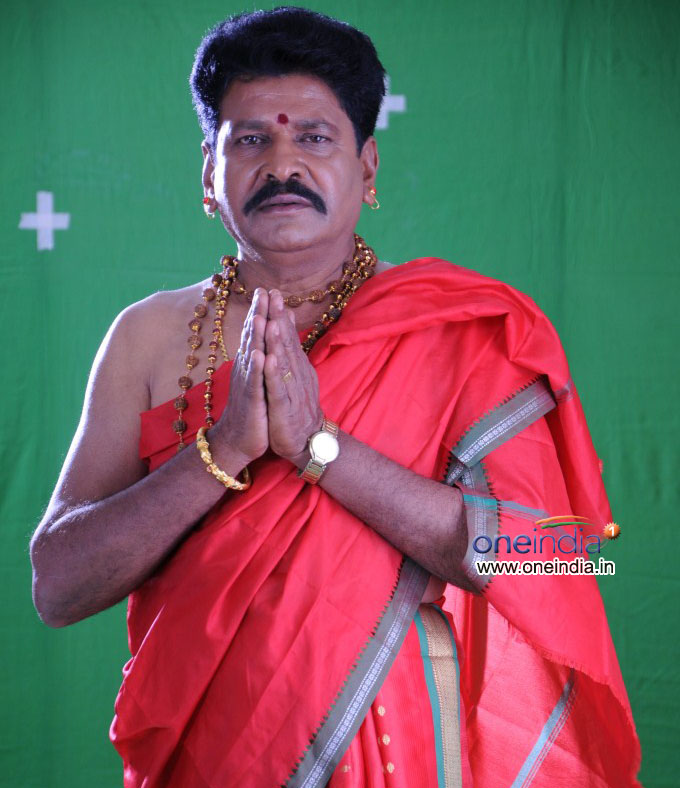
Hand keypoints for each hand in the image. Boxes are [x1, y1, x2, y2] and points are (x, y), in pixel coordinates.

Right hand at [213, 288, 269, 464]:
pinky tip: (259, 354)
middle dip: (257, 314)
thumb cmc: (250, 409)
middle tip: (262, 291)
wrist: (237, 441)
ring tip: (259, 314)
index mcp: (250, 364)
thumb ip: (260, 356)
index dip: (259, 311)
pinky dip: (256, 368)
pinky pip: (254, 383)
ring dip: (255, 335)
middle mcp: (246, 370)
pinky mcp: (252, 402)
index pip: (254, 333)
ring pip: (251, 356)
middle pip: (251, 338)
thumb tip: (263, 335)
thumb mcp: (257, 379)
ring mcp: (248, 385)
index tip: (266, 289)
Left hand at [263, 290, 322, 461]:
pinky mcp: (285, 407)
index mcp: (296, 366)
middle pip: (286, 343)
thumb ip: (291, 350)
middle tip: (273, 295)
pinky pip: (279, 388)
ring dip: (278, 341)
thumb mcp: (295, 375)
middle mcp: (296, 374)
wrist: (306, 441)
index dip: (280, 314)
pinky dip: (274, 373)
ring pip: (284, 362)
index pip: (288, 336)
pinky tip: (269, 359)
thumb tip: (287, 322)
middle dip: (279, 318)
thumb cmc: (297, 407)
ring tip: (272, 320)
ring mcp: (291, 390)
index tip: (273, 292)